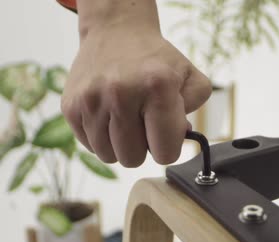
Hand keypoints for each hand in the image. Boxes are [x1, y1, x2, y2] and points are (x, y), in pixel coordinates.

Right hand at [61, 6, 210, 166]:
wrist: (116, 32)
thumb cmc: (157, 61)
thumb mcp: (190, 76)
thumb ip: (194, 108)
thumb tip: (180, 135)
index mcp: (157, 87)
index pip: (165, 153)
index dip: (168, 146)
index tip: (165, 130)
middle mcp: (121, 94)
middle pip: (134, 159)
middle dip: (143, 146)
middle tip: (144, 122)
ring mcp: (91, 100)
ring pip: (109, 156)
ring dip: (121, 144)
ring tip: (127, 118)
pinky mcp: (70, 106)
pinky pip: (90, 146)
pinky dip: (102, 137)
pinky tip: (109, 115)